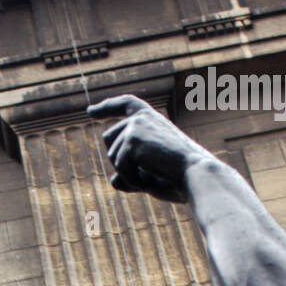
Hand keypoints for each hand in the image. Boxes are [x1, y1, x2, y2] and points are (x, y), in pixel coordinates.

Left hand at [86, 95, 206, 202]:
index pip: (125, 105)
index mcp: (150, 119)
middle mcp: (141, 117)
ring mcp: (135, 126)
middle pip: (108, 140)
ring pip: (112, 157)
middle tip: (148, 173)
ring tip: (154, 174)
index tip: (90, 111)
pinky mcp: (131, 140)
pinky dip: (133, 180)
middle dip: (120, 162)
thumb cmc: (178, 176)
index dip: (106, 107)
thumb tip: (113, 180)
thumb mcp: (149, 177)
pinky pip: (120, 169)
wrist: (195, 173)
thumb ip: (130, 177)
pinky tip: (151, 178)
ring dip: (129, 173)